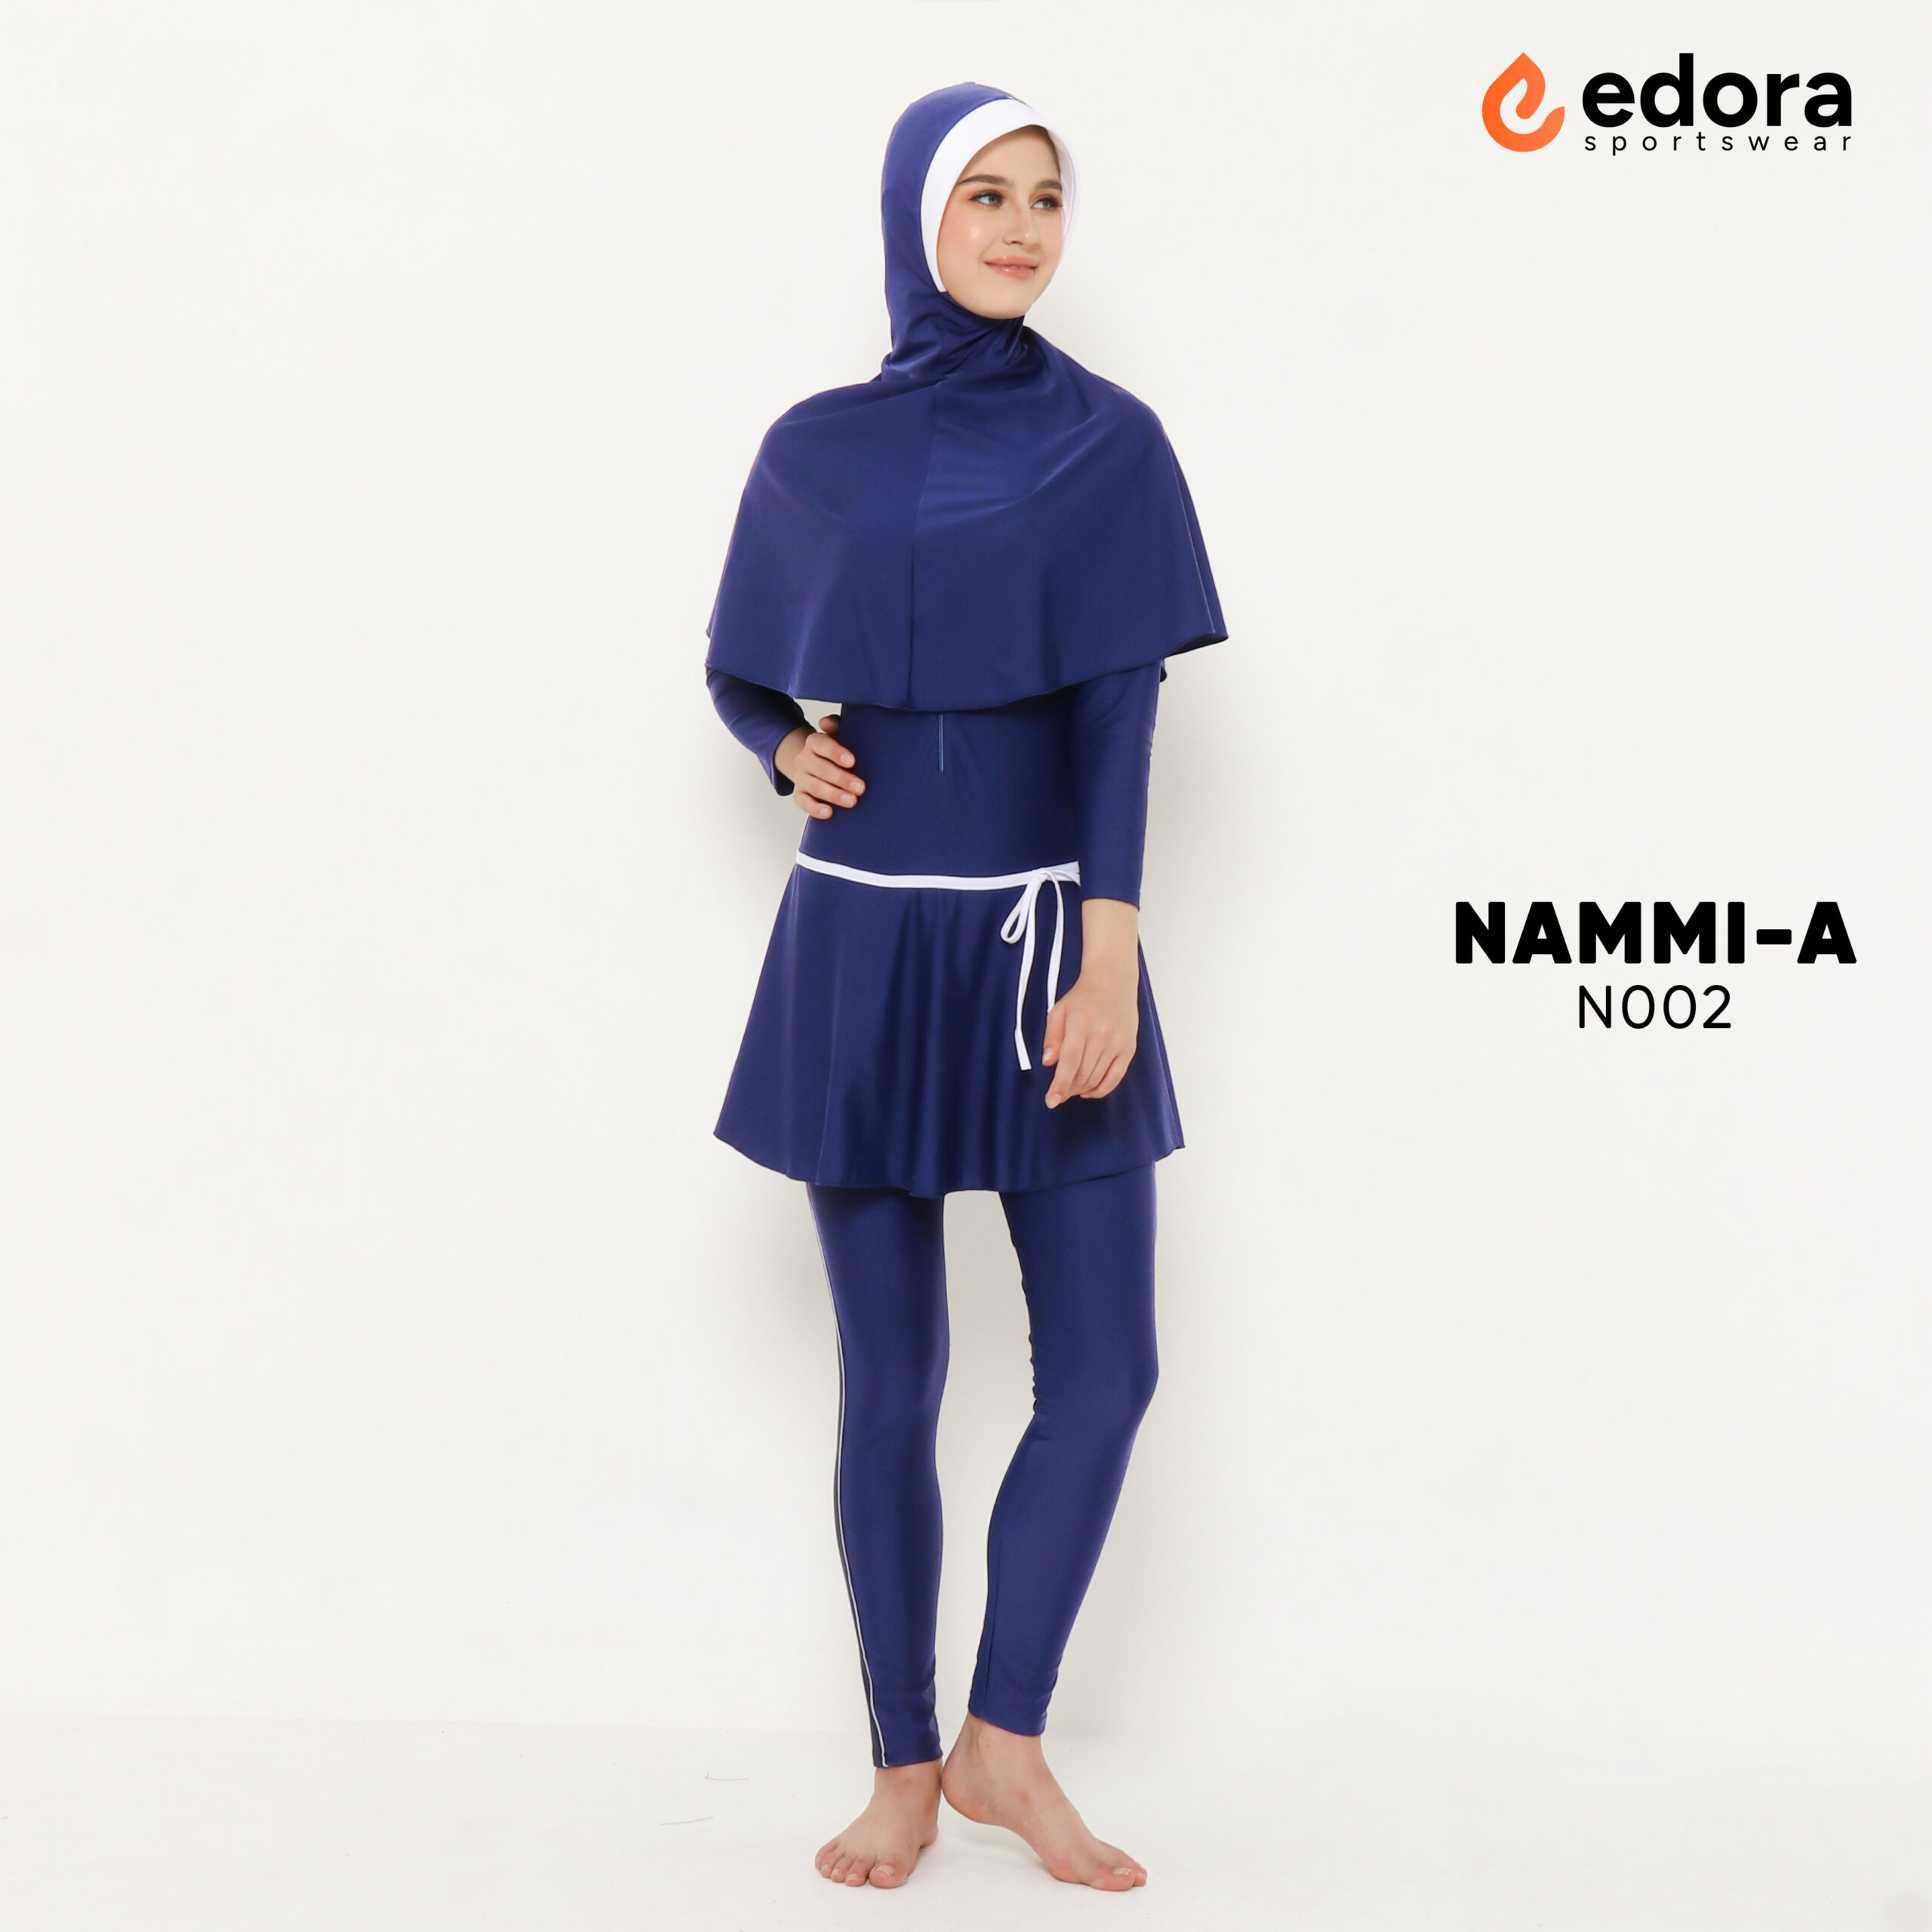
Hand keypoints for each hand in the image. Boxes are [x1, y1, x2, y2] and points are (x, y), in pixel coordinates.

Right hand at [776, 714, 864, 818]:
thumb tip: (825, 722)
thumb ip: (837, 725)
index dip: (836, 753)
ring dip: (833, 795)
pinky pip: (803, 802)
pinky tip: (829, 813)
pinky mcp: (799, 794)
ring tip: (852, 801)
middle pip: (820, 769)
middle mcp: (804, 759)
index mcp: (815, 742)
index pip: (822, 745)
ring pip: (814, 786)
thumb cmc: (839, 752)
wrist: (819, 766)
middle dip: (841, 779)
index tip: (852, 762)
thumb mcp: (840, 735)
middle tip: (861, 788)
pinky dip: (815, 809)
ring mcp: (800, 777)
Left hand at [1041, 899, 1138, 1106]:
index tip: (1051, 1101)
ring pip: (1097, 1078)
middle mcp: (1101, 1035)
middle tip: (1058, 1092)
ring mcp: (1118, 1043)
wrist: (1112, 981)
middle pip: (1083, 1074)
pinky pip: (1115, 1077)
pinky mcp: (1129, 1048)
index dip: (1060, 1085)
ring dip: (1081, 1089)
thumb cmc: (1082, 997)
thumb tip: (1048, 1062)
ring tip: (1071, 1088)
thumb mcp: (1058, 1011)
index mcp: (1080, 1024)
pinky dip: (1101, 1089)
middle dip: (1068, 1089)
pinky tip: (1088, 1091)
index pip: (1069, 1063)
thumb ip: (1052, 1037)